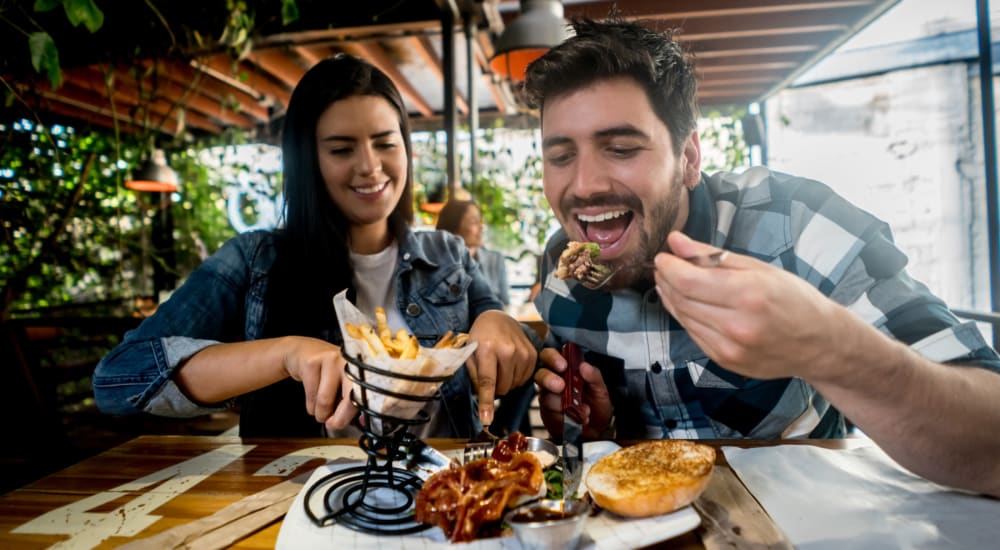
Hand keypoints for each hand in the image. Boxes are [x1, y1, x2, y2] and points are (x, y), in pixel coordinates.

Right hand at [280, 336, 356, 430]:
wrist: (302, 352)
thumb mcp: (342, 384)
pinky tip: (312, 400)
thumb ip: (351, 402)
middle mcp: (349, 361)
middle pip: (350, 398)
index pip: (367, 395)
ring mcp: (330, 359)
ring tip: (321, 410)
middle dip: (340, 418)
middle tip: (332, 424)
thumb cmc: (327, 373)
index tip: (351, 424)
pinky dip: (310, 407)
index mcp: (361, 369)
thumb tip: (357, 423)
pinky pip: (311, 397)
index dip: (361, 413)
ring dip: (321, 414)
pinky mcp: (311, 363)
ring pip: (325, 401)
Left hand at [466, 310, 537, 424]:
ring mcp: (523, 352)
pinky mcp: (533, 354)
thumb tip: (482, 402)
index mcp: (487, 349)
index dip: (487, 403)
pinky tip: (510, 365)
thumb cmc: (480, 338)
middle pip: (503, 388)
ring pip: (514, 385)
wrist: (497, 319)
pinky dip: (515, 377)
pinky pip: (524, 379)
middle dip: (495, 388)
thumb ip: (473, 376)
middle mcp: (508, 350)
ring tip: (499, 365)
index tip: (486, 419)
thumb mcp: (469, 354)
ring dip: (506, 382)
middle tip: (489, 373)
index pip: (487, 382)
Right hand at [534, 347, 612, 439]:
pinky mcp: (548, 415)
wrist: (596, 431)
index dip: (553, 358)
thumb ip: (594, 377)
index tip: (563, 365)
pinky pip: (552, 414)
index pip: (551, 357)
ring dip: (564, 403)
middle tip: (561, 386)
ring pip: (545, 396)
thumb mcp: (601, 390)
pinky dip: (566, 417)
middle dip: (548, 378)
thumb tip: (584, 366)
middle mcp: (553, 382)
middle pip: (540, 374)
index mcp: (565, 371)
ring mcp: (548, 399)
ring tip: (583, 410)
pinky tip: (578, 419)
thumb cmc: (597, 407)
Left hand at [654, 231, 845, 380]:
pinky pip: (693, 334)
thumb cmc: (794, 299)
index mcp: (749, 295)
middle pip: (682, 300)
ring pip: (684, 318)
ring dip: (671, 298)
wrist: (820, 343)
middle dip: (667, 280)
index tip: (663, 256)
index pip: (688, 281)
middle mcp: (737, 325)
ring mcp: (730, 348)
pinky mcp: (725, 361)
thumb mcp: (759, 268)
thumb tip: (676, 242)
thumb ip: (713, 256)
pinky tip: (687, 303)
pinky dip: (685, 316)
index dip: (668, 267)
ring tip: (671, 281)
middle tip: (664, 266)